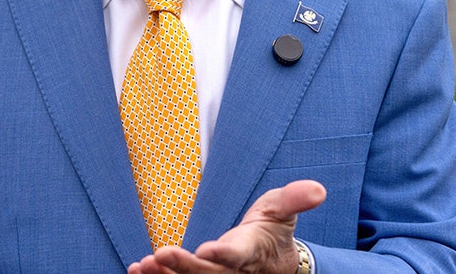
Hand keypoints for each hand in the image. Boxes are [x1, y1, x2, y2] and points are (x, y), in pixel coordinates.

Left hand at [127, 180, 325, 273]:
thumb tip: (318, 190)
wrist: (274, 263)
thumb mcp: (284, 211)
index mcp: (254, 252)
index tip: (207, 249)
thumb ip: (295, 200)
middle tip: (160, 255)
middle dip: (184, 267)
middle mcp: (234, 272)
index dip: (224, 254)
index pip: (239, 255)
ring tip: (142, 266)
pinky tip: (137, 270)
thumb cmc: (274, 231)